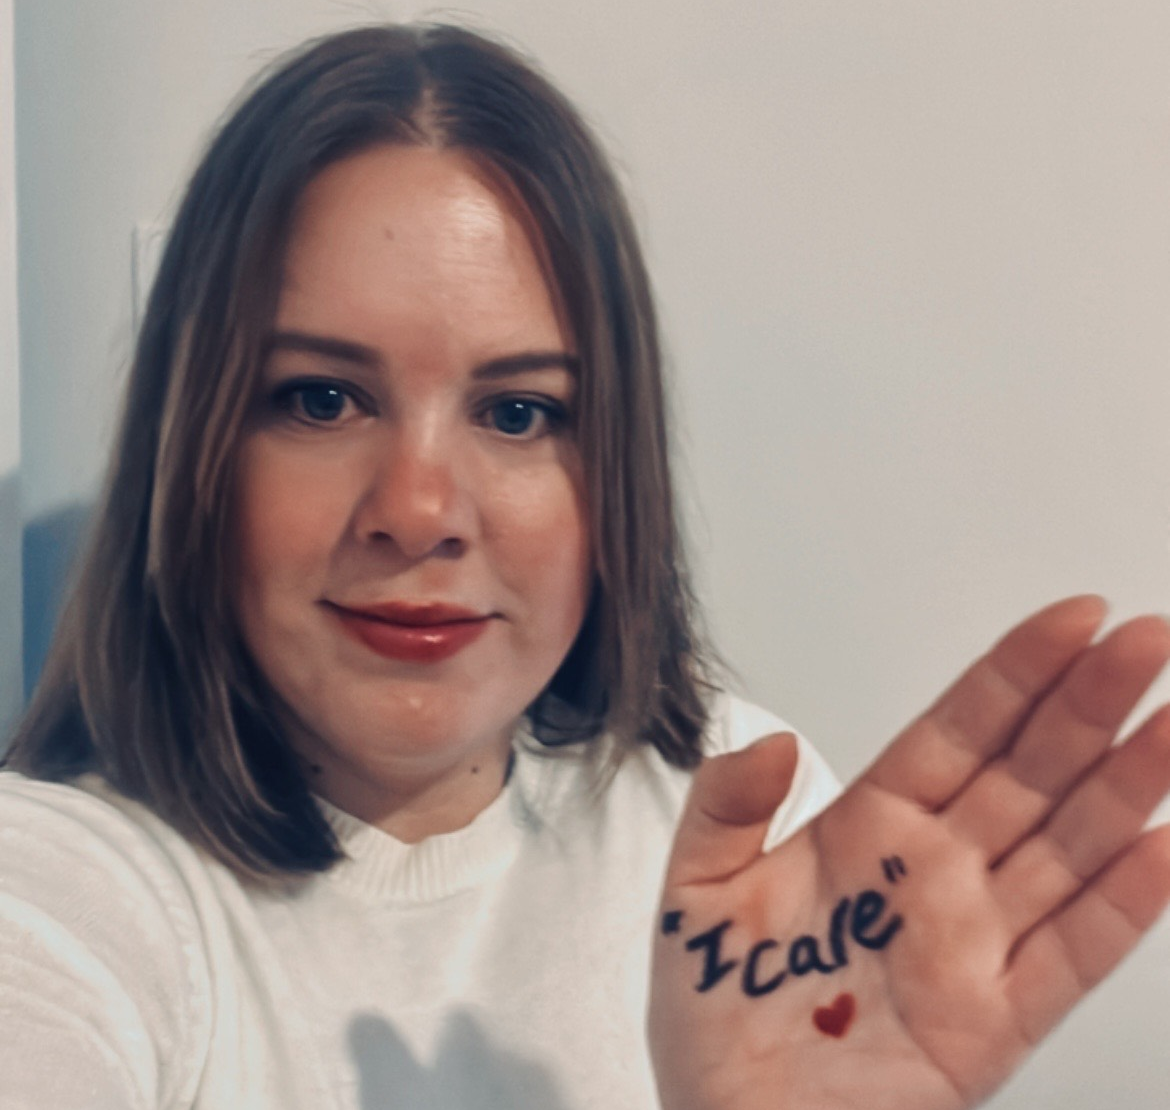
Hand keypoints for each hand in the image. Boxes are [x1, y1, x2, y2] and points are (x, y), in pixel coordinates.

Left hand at [649, 596, 1169, 1109]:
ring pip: (1068, 845)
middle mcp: (932, 870)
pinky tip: (1163, 847)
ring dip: (1127, 784)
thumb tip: (775, 741)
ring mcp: (973, 940)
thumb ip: (727, 804)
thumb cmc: (712, 1012)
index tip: (1074, 619)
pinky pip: (1075, 953)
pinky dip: (1125, 903)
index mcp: (867, 825)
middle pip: (1027, 770)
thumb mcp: (693, 888)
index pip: (957, 730)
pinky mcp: (996, 1018)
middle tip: (1145, 641)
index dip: (1015, 675)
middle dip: (1087, 704)